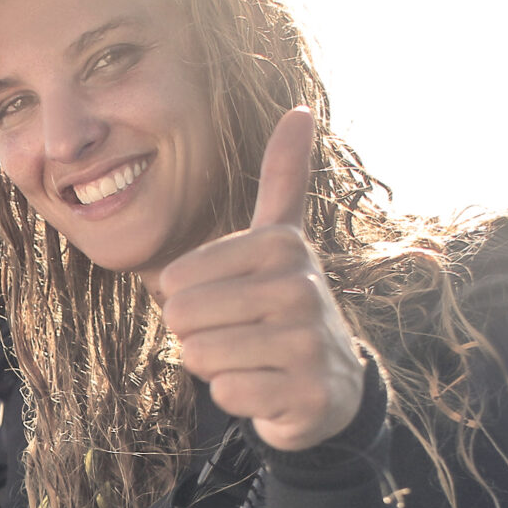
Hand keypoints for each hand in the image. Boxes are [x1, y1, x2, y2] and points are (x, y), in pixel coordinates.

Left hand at [154, 106, 364, 452]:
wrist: (330, 383)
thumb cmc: (284, 307)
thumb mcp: (281, 240)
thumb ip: (283, 177)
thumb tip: (298, 109)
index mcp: (281, 246)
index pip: (177, 278)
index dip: (189, 298)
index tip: (233, 299)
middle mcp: (302, 288)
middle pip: (184, 317)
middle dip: (199, 334)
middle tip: (242, 335)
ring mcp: (309, 343)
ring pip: (202, 357)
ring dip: (216, 367)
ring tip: (254, 359)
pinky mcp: (310, 394)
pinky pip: (228, 395)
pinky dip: (239, 398)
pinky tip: (269, 388)